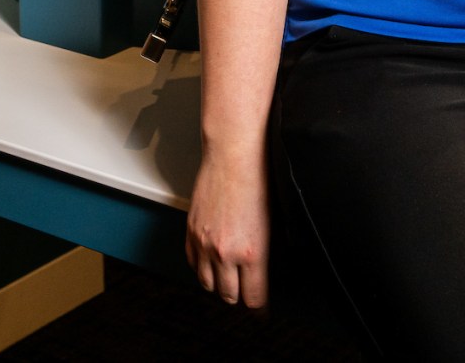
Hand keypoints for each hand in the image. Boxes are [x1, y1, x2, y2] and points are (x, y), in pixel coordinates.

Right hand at [185, 146, 269, 309]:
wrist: (235, 155)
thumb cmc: (258, 181)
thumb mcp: (273, 225)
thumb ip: (268, 254)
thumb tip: (268, 274)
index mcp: (251, 253)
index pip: (253, 298)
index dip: (259, 307)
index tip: (262, 309)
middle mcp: (225, 253)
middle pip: (229, 296)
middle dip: (240, 296)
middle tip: (247, 291)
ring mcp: (205, 243)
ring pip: (208, 284)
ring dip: (219, 284)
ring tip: (229, 278)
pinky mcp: (191, 232)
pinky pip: (193, 264)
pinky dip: (202, 268)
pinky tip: (213, 263)